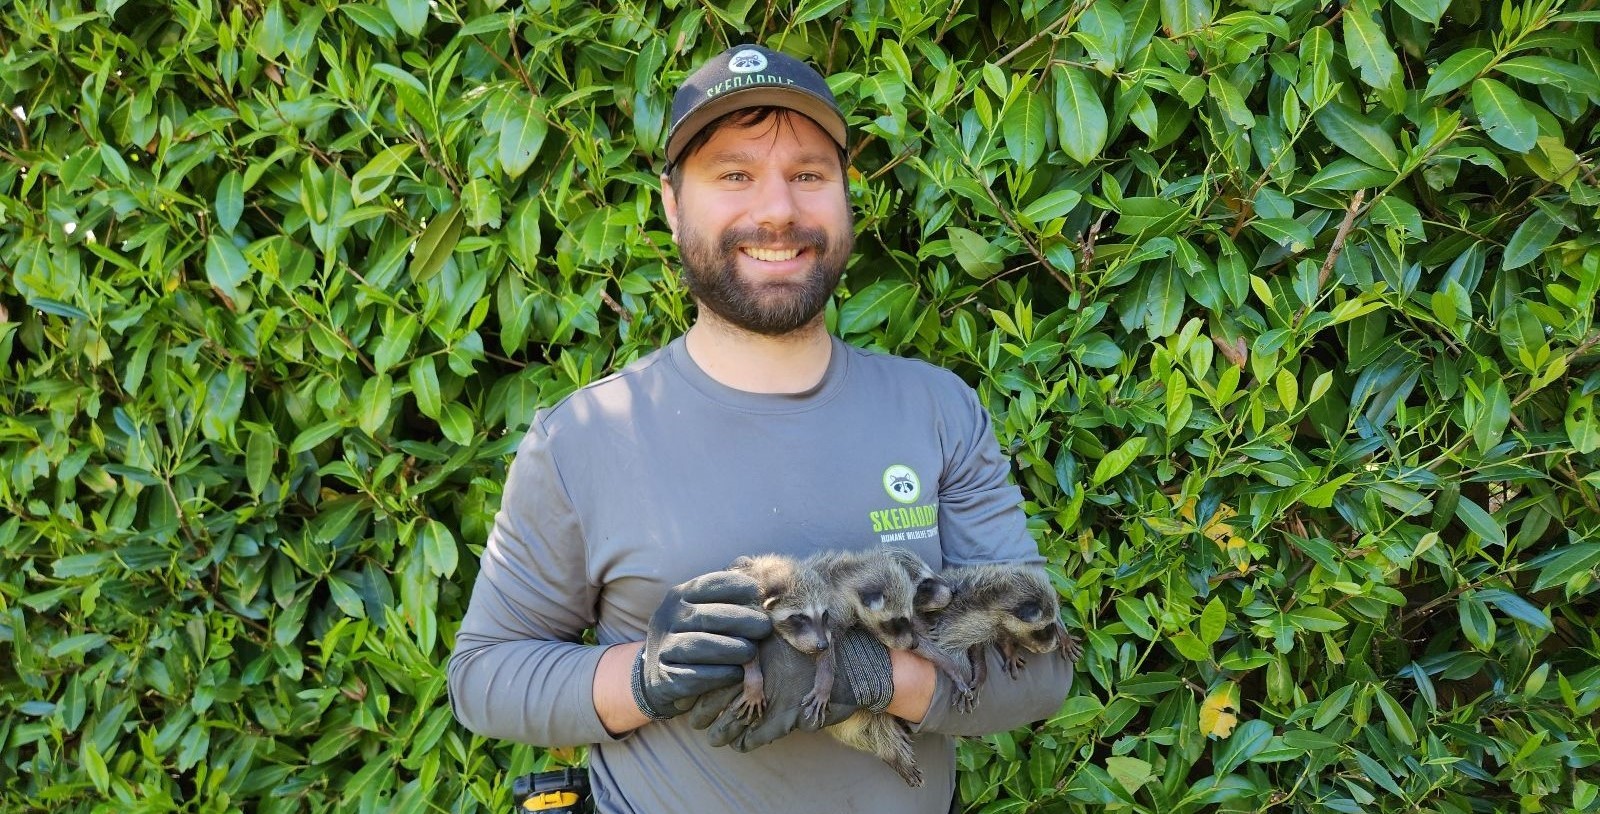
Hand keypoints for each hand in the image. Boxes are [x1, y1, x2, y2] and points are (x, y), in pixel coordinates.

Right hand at [632, 570, 772, 719]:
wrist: (660, 679)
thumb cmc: (693, 637)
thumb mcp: (702, 609)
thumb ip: (724, 590)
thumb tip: (747, 562)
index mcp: (679, 596)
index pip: (707, 584)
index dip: (735, 586)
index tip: (758, 593)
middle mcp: (667, 618)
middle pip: (707, 615)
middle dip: (742, 620)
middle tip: (764, 628)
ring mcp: (663, 649)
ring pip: (700, 645)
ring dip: (732, 649)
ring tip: (752, 652)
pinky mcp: (664, 679)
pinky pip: (696, 675)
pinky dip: (720, 674)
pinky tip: (736, 673)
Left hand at [686, 626, 892, 750]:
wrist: (857, 662)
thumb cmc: (820, 640)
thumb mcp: (789, 622)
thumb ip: (760, 624)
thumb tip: (733, 616)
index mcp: (752, 646)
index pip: (711, 667)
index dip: (696, 683)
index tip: (688, 691)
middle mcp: (755, 670)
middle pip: (711, 696)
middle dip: (699, 712)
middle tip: (692, 718)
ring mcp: (769, 695)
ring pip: (728, 722)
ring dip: (718, 733)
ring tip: (712, 736)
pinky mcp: (784, 717)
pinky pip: (754, 737)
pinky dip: (744, 743)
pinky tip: (741, 744)